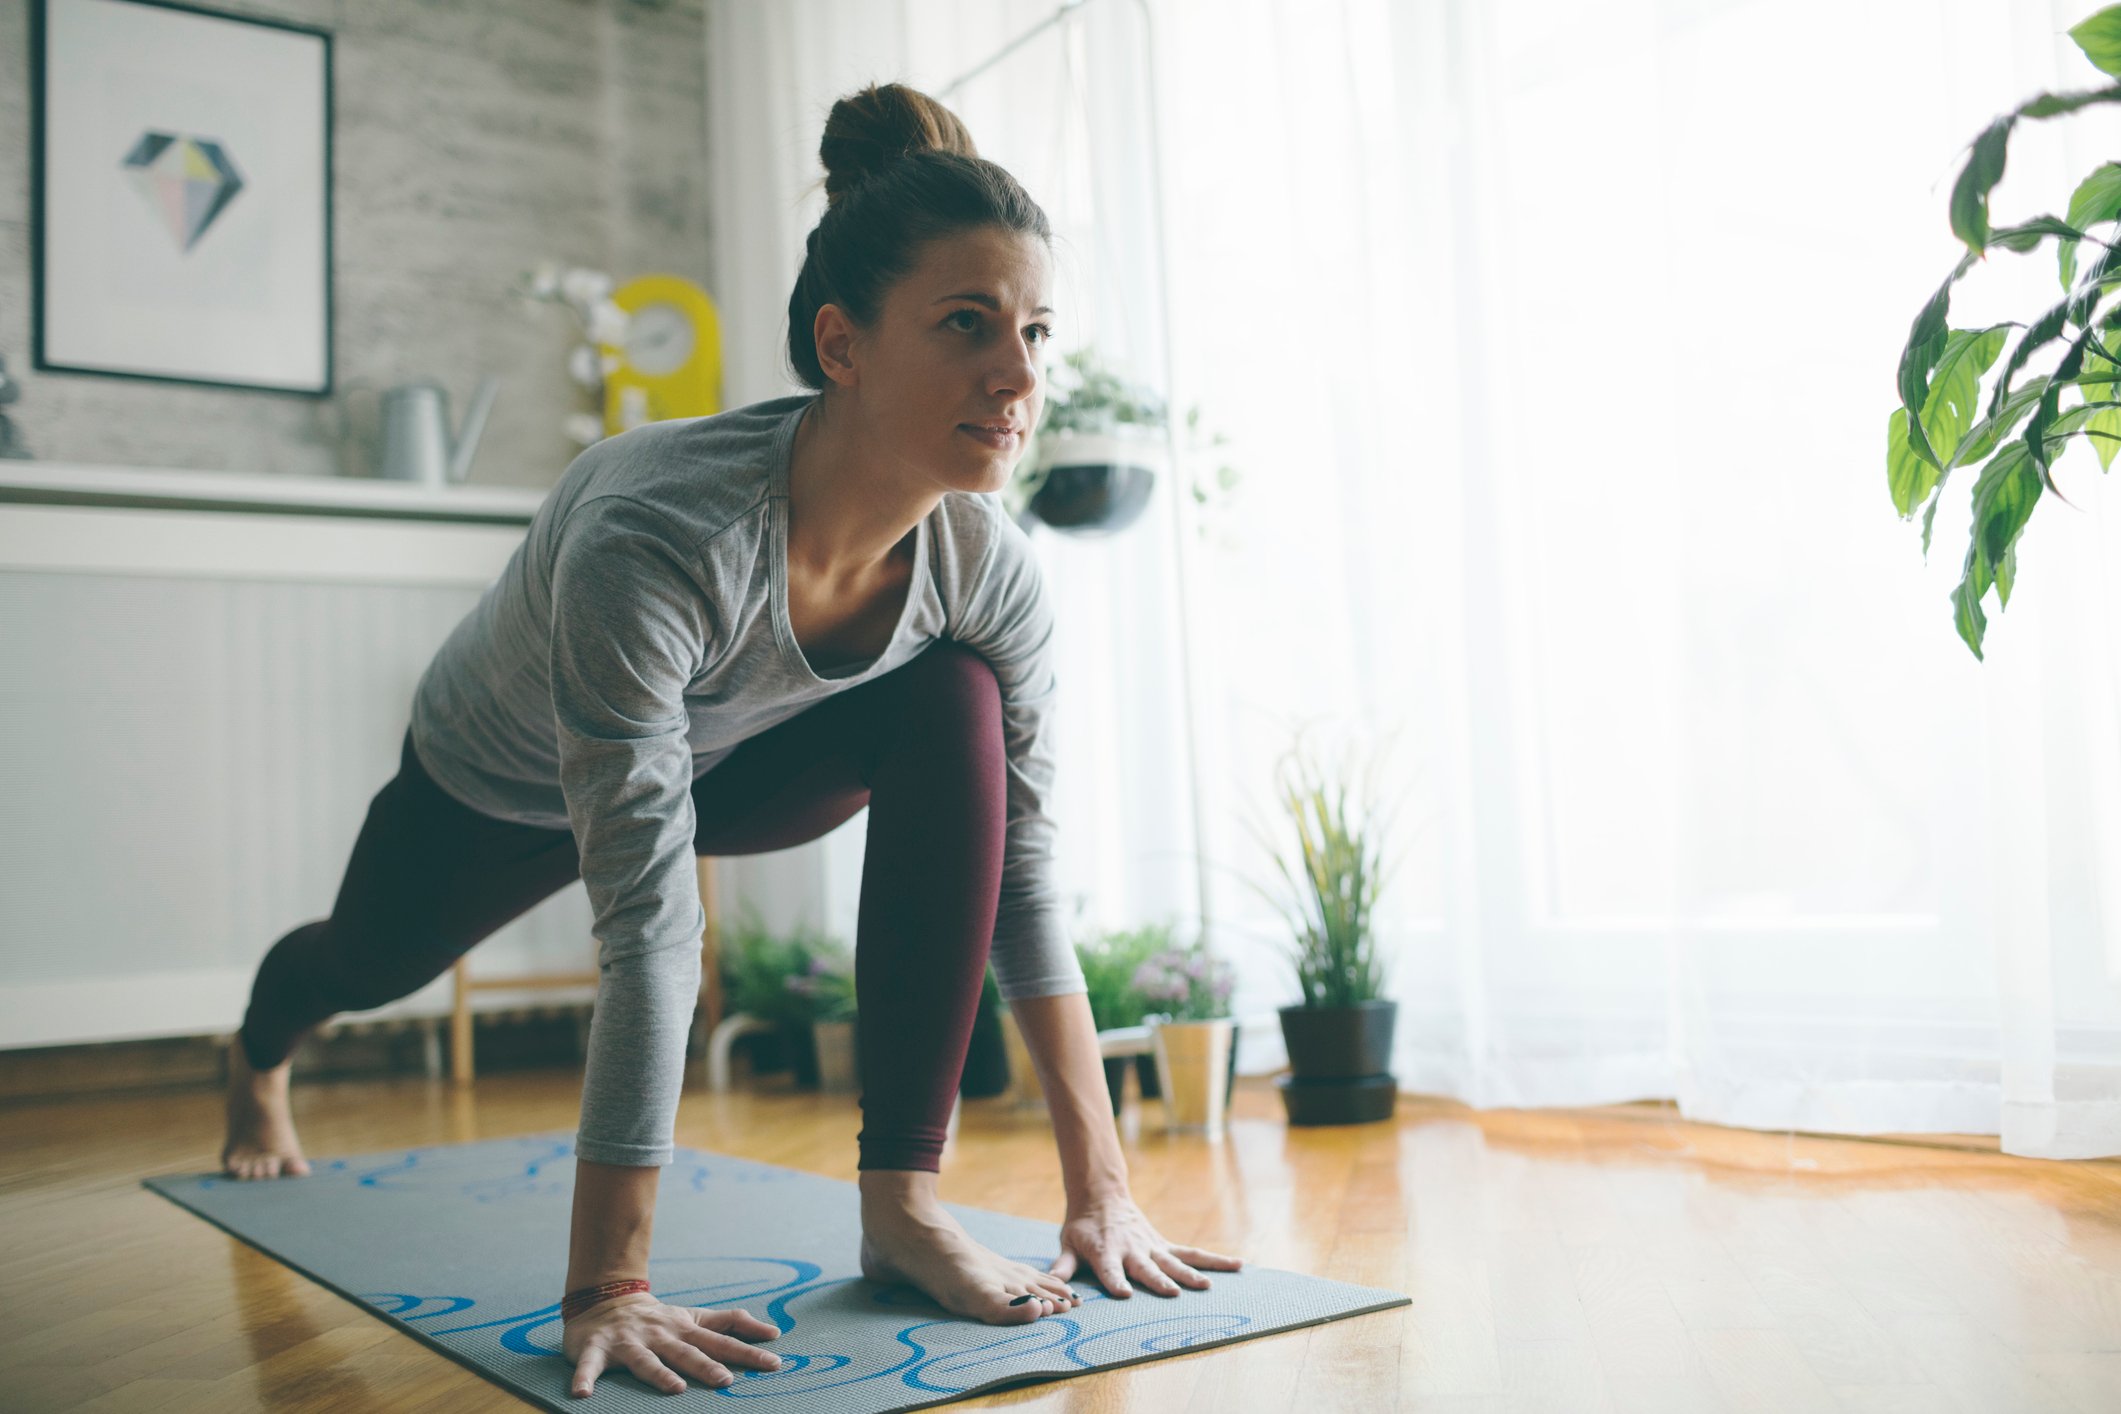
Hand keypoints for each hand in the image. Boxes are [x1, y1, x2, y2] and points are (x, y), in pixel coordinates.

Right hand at [562, 1292, 782, 1397]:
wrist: (605, 1299)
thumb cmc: (659, 1319)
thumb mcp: (695, 1317)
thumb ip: (731, 1323)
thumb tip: (773, 1333)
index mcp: (684, 1329)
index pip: (721, 1341)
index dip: (747, 1352)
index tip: (774, 1362)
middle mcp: (659, 1334)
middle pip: (686, 1352)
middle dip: (706, 1366)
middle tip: (727, 1382)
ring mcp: (628, 1342)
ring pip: (644, 1360)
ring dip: (659, 1374)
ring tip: (675, 1389)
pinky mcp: (596, 1349)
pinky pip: (588, 1366)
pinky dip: (584, 1379)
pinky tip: (582, 1395)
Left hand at [1047, 1194, 1243, 1298]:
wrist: (1102, 1195)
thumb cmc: (1082, 1226)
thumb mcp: (1067, 1242)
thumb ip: (1062, 1266)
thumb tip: (1053, 1286)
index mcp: (1105, 1251)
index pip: (1109, 1268)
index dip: (1114, 1280)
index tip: (1123, 1294)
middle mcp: (1132, 1249)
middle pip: (1146, 1267)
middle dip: (1158, 1280)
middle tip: (1173, 1292)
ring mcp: (1152, 1247)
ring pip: (1175, 1261)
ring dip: (1191, 1273)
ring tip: (1208, 1286)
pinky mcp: (1164, 1245)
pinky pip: (1192, 1253)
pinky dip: (1215, 1260)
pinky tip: (1238, 1265)